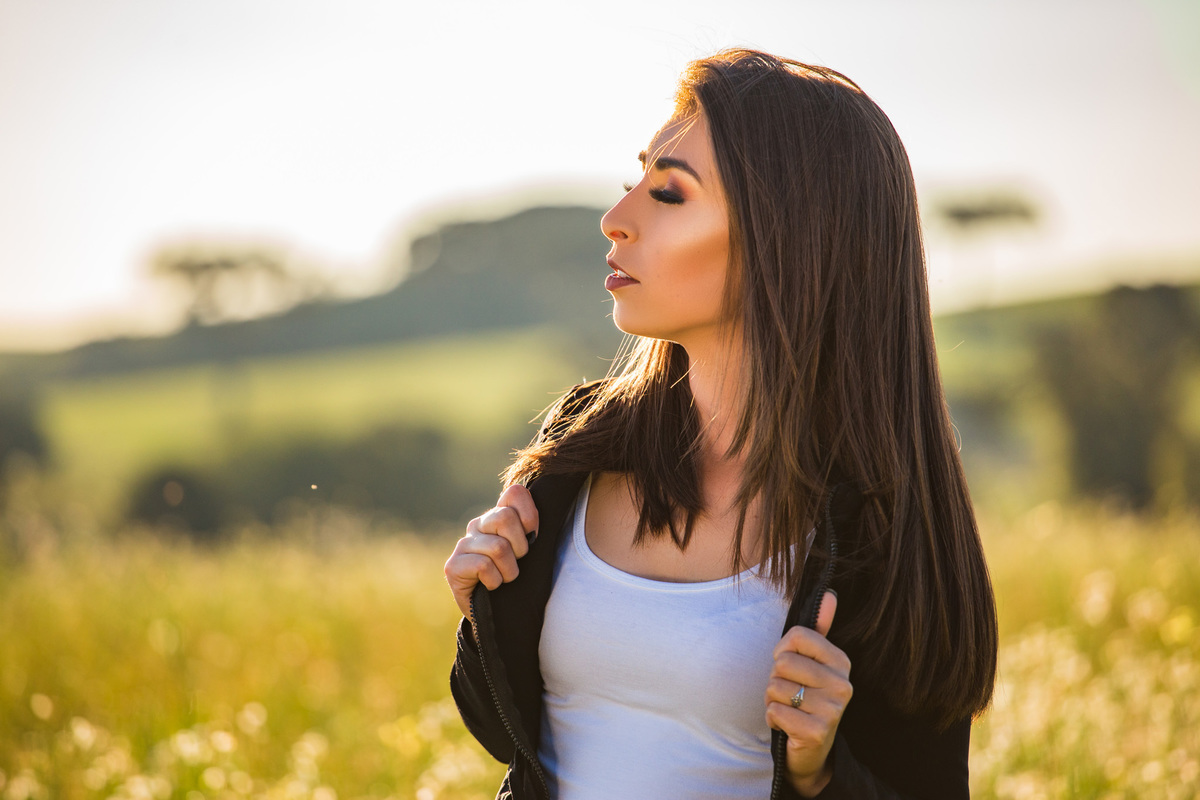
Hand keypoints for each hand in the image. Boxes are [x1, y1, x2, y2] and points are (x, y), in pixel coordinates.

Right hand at [444, 484, 538, 618]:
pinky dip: (495, 581)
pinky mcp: (452, 566)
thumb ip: (533, 531)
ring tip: (505, 579)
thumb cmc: (519, 581)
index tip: (533, 535)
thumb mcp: (532, 553)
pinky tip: (491, 587)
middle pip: (506, 518)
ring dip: (509, 571)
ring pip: (498, 547)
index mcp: (498, 515)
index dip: (529, 514)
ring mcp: (463, 545)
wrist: (498, 615)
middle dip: (521, 547)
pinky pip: (484, 566)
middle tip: (518, 562)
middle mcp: (478, 525)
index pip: (515, 493)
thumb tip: (535, 524)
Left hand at [764, 592, 851, 796]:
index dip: (783, 650)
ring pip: (775, 687)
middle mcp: (843, 685)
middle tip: (791, 694)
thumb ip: (818, 629)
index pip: (798, 636)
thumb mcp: (812, 663)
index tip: (791, 667)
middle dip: (776, 679)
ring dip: (773, 700)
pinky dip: (773, 718)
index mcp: (842, 662)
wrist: (811, 751)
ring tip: (791, 709)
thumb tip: (829, 594)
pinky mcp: (817, 732)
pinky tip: (788, 725)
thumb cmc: (806, 699)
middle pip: (783, 662)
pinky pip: (774, 711)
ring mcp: (833, 710)